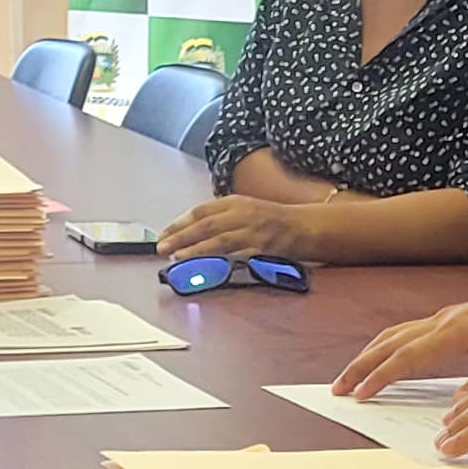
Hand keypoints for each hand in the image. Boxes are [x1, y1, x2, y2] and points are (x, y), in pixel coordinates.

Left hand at [158, 193, 313, 266]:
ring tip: (176, 256)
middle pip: (205, 225)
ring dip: (195, 249)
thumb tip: (190, 234)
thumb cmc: (272, 221)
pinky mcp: (263, 248)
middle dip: (181, 236)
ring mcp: (253, 231)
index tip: (163, 234)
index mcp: (235, 202)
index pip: (200, 212)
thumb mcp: (245, 210)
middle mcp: (242, 213)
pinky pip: (237, 255)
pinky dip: (220, 260)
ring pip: (218, 239)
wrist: (305, 226)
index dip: (179, 223)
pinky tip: (207, 266)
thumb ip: (220, 219)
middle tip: (162, 247)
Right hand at [333, 286, 467, 398]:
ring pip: (396, 333)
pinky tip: (379, 361)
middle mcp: (445, 319)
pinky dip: (387, 347)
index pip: (409, 355)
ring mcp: (445, 317)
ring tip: (349, 378)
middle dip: (362, 365)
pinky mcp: (450, 319)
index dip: (381, 375)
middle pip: (391, 341)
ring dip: (369, 355)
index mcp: (459, 330)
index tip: (360, 395)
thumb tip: (454, 408)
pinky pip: (408, 332)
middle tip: (338, 388)